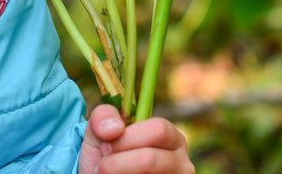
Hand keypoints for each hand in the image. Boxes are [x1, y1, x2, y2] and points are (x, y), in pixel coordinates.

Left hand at [78, 104, 193, 173]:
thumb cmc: (106, 154)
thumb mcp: (100, 130)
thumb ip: (104, 116)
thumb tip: (115, 128)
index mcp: (170, 136)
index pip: (158, 130)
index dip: (127, 138)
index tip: (105, 147)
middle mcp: (181, 161)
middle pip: (151, 159)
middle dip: (119, 161)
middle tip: (103, 165)